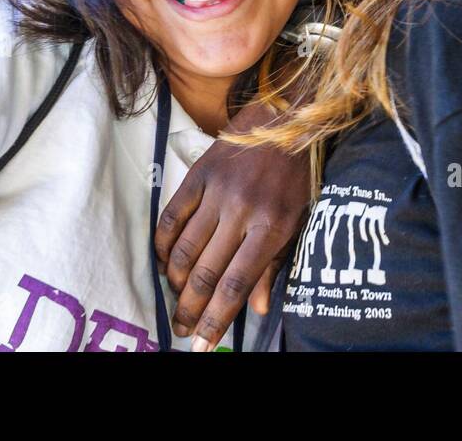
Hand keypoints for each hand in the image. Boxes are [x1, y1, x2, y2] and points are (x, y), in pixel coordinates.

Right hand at [154, 98, 310, 350]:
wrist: (288, 117)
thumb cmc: (298, 174)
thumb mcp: (299, 220)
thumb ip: (275, 266)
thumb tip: (260, 309)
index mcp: (272, 227)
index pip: (235, 284)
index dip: (216, 319)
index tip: (200, 345)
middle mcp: (242, 212)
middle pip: (205, 274)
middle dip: (190, 309)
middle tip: (181, 328)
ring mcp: (217, 192)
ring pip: (183, 250)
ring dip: (175, 282)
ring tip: (176, 298)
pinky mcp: (199, 175)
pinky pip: (171, 217)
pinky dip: (163, 245)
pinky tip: (165, 262)